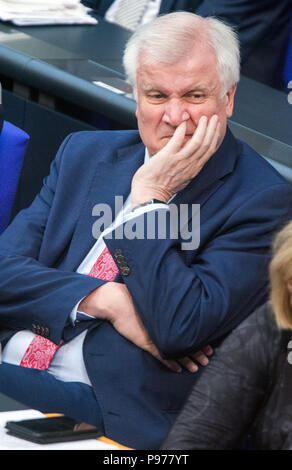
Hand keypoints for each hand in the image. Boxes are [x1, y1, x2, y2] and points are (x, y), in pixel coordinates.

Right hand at [79, 283, 212, 372]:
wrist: (115, 301)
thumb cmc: (133, 296)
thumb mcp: (154, 298)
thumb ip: (167, 304)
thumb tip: (180, 302)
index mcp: (170, 315)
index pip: (191, 329)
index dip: (202, 339)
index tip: (210, 346)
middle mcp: (167, 327)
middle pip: (188, 341)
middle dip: (199, 352)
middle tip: (208, 359)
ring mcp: (157, 337)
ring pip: (178, 352)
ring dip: (189, 360)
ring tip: (198, 367)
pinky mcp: (147, 343)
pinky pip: (163, 357)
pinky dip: (172, 364)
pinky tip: (178, 369)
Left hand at [131, 114, 220, 206]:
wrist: (149, 194)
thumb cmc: (161, 188)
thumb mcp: (181, 179)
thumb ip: (187, 168)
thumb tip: (190, 159)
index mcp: (193, 170)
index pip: (209, 151)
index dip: (215, 137)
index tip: (216, 128)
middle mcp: (190, 165)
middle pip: (207, 144)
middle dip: (212, 129)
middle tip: (214, 118)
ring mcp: (179, 160)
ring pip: (197, 142)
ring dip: (202, 128)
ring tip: (203, 118)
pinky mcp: (167, 156)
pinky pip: (178, 140)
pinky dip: (182, 130)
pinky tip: (183, 123)